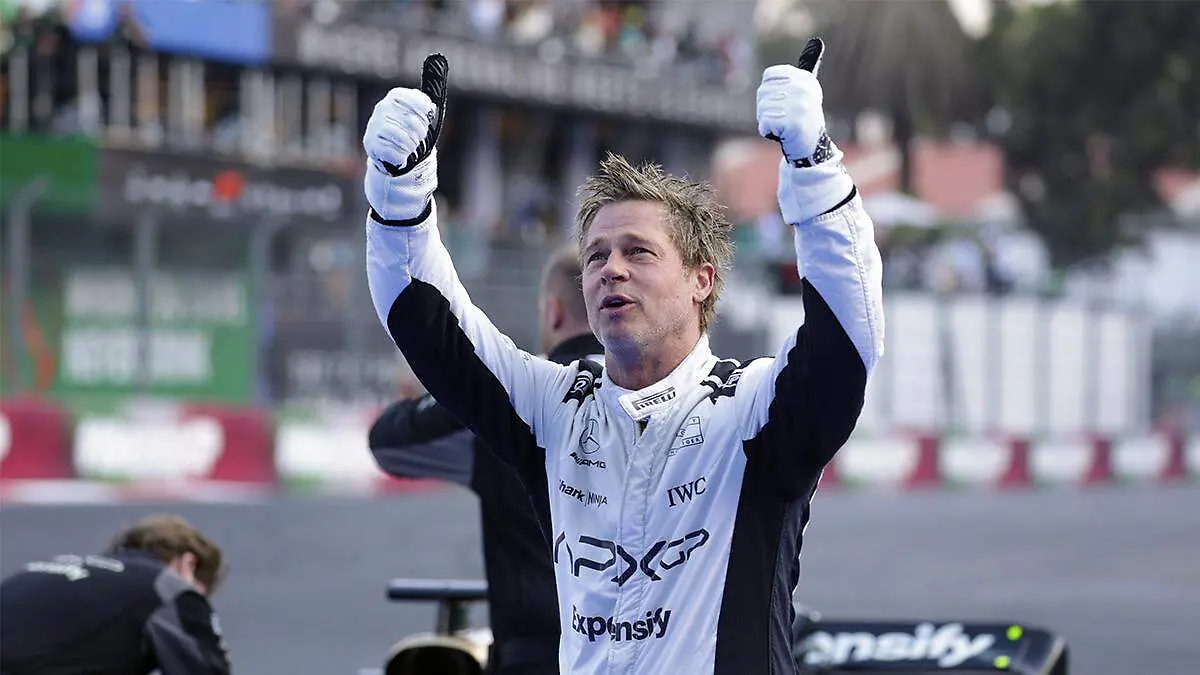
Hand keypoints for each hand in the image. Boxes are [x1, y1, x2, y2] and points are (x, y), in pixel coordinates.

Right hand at [363, 54, 448, 221]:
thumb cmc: (414, 137)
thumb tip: (437, 59)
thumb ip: (430, 94)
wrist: (396, 163)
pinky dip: (401, 157)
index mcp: (395, 99)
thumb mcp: (425, 117)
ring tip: (412, 150)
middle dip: (419, 132)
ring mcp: (374, 127)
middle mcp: (381, 110)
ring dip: (410, 146)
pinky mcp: (370, 144)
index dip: (419, 108)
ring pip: (398, 135)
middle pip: (406, 119)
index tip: (428, 116)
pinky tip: (402, 158)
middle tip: (421, 140)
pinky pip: (390, 150)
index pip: (404, 97)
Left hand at [757, 38, 840, 168]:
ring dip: (767, 121)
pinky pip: (764, 123)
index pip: (768, 77)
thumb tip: (817, 41)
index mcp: (804, 79)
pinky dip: (768, 131)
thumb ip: (807, 67)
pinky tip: (782, 134)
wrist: (811, 147)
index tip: (783, 102)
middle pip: (762, 93)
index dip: (769, 93)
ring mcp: (800, 106)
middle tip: (783, 118)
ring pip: (762, 109)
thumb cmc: (803, 117)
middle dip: (766, 109)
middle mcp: (804, 89)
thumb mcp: (805, 90)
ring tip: (783, 126)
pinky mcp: (793, 123)